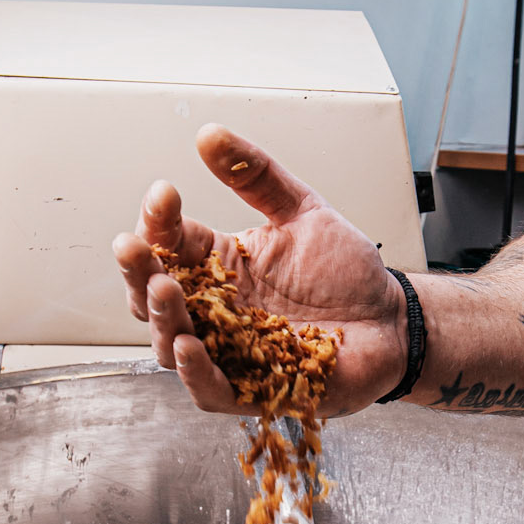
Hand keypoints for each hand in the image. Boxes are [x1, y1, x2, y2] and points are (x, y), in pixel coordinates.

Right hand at [112, 125, 407, 414]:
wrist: (392, 320)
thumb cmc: (346, 273)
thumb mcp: (302, 210)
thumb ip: (255, 175)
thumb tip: (208, 133)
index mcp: (218, 264)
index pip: (169, 242)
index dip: (158, 221)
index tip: (164, 193)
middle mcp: (214, 309)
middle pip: (153, 295)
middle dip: (138, 271)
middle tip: (132, 246)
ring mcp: (228, 351)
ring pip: (171, 342)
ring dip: (163, 317)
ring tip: (165, 287)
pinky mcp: (254, 390)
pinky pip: (210, 389)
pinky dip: (196, 370)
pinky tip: (187, 345)